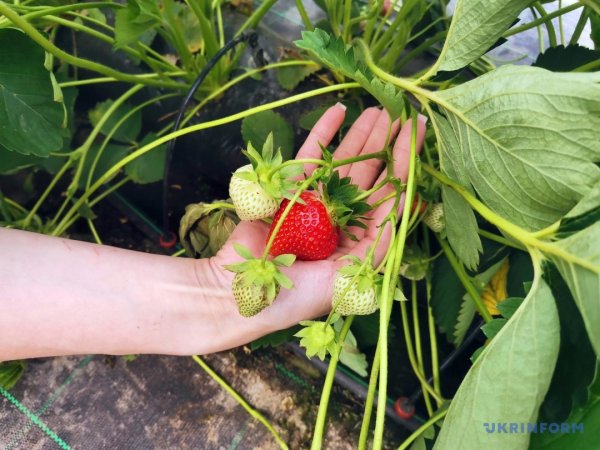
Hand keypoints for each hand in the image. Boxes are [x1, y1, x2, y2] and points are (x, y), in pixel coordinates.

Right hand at [211, 103, 426, 325]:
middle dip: (385, 144)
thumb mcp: (344, 280)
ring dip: (359, 136)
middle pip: (367, 175)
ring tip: (376, 109)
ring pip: (341, 162)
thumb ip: (375, 248)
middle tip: (401, 112)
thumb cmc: (294, 296)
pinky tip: (337, 112)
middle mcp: (338, 217)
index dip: (403, 165)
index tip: (416, 133)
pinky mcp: (287, 190)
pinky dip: (321, 134)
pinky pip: (308, 157)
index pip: (387, 196)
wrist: (242, 292)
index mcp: (355, 239)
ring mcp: (312, 201)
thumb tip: (406, 211)